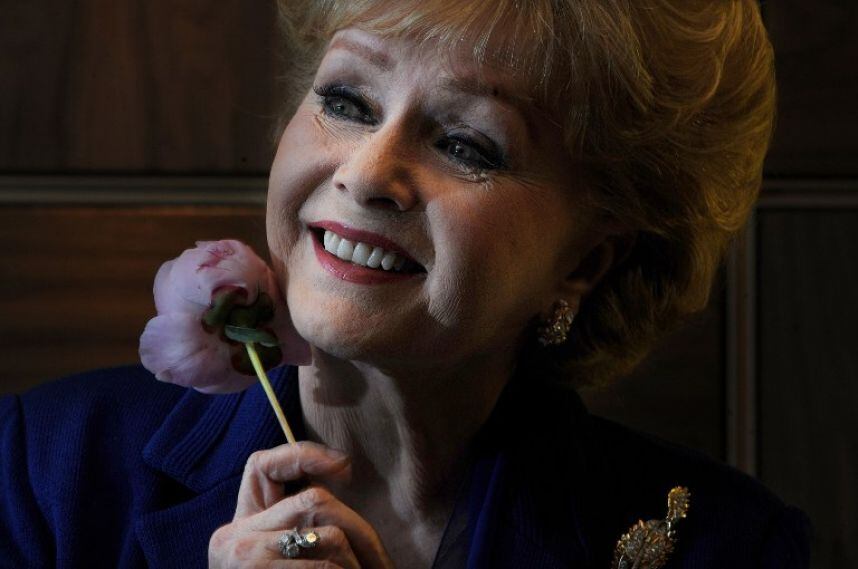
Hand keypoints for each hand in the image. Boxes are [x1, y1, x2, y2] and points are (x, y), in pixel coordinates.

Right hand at [209, 441, 394, 567]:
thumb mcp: (274, 556)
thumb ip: (295, 526)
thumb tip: (341, 470)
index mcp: (239, 524)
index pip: (262, 465)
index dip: (303, 455)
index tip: (345, 465)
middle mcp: (234, 536)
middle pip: (314, 502)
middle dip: (361, 532)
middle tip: (385, 568)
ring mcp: (243, 557)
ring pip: (329, 537)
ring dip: (360, 565)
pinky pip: (323, 567)